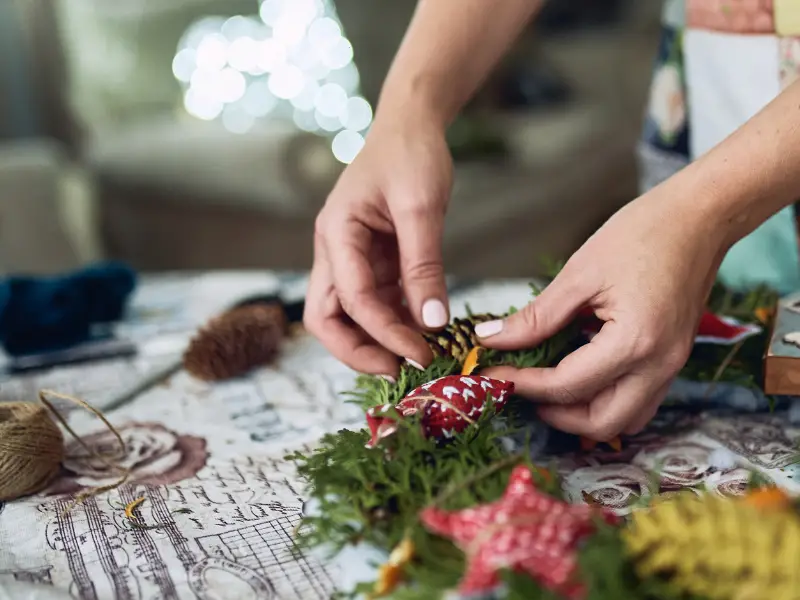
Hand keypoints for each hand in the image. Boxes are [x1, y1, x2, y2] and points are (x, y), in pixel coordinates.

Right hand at [304, 116, 452, 377]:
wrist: (411, 125)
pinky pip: (377, 302)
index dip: (384, 333)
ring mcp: (351, 259)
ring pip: (349, 316)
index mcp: (335, 233)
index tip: (421, 354)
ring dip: (379, 340)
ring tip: (420, 357)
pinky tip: (426, 334)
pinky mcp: (373, 262)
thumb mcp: (421, 207)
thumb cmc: (411, 154)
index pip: (350, 300)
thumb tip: (433, 324)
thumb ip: (424, 266)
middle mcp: (335, 251)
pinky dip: (397, 322)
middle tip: (402, 370)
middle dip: (358, 351)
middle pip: (327, 319)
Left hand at [480, 182, 728, 439]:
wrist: (700, 218)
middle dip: (555, 415)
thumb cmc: (643, 234)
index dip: (524, 383)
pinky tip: (579, 376)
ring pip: (625, 420)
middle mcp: (658, 366)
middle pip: (601, 423)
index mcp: (634, 342)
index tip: (493, 372)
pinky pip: (639, 401)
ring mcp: (671, 367)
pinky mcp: (673, 360)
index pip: (567, 386)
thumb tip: (491, 338)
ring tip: (547, 388)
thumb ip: (535, 317)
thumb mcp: (580, 274)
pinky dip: (605, 400)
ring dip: (582, 415)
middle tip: (520, 388)